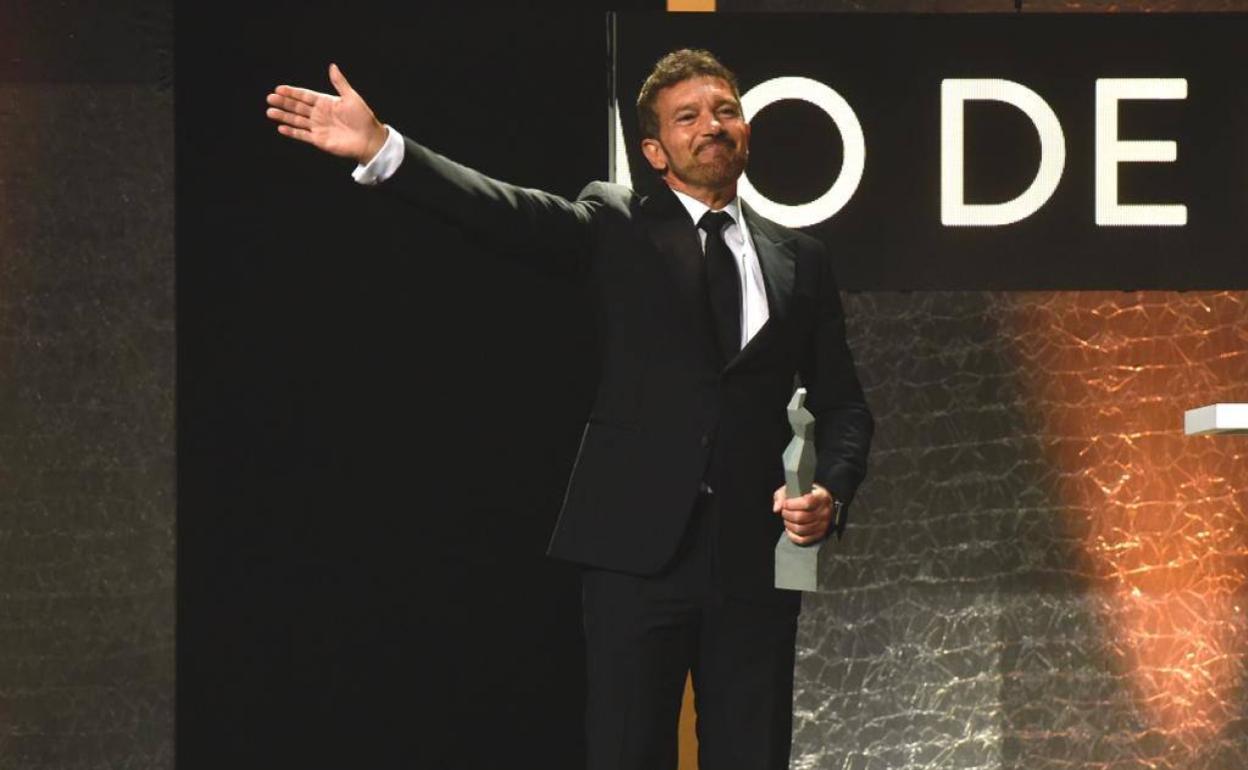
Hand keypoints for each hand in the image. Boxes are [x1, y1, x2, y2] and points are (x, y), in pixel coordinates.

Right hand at [265, 63, 387, 163]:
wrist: (369, 139)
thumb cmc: (363, 117)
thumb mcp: (351, 97)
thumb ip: (339, 83)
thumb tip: (332, 66)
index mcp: (326, 102)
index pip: (305, 96)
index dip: (292, 92)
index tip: (279, 88)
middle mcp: (319, 114)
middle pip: (297, 107)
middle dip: (284, 103)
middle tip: (270, 98)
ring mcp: (318, 127)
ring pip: (296, 120)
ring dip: (283, 116)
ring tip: (270, 112)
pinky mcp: (319, 140)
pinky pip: (302, 135)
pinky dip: (292, 132)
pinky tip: (281, 127)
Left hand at [772, 484, 833, 544]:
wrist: (816, 503)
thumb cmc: (804, 495)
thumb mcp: (792, 488)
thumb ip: (782, 496)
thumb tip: (777, 508)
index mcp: (821, 496)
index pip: (807, 502)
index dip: (792, 504)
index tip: (785, 503)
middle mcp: (825, 511)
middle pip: (802, 517)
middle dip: (788, 515)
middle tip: (784, 511)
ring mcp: (824, 524)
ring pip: (801, 529)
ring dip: (789, 524)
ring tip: (787, 519)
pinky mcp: (820, 534)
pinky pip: (803, 540)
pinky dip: (793, 535)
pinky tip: (790, 528)